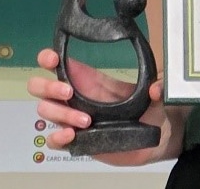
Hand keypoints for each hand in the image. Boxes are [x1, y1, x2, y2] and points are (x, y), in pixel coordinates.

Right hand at [26, 48, 179, 164]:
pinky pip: (55, 139)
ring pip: (47, 112)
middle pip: (41, 88)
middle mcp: (76, 98)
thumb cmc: (150, 109)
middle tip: (70, 92)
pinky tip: (72, 135)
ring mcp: (73, 120)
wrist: (156, 138)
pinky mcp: (78, 141)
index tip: (52, 59)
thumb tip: (155, 89)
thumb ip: (158, 87)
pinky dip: (58, 137)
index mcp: (89, 79)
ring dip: (61, 114)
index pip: (59, 64)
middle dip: (48, 87)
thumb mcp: (155, 93)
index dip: (48, 58)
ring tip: (87, 120)